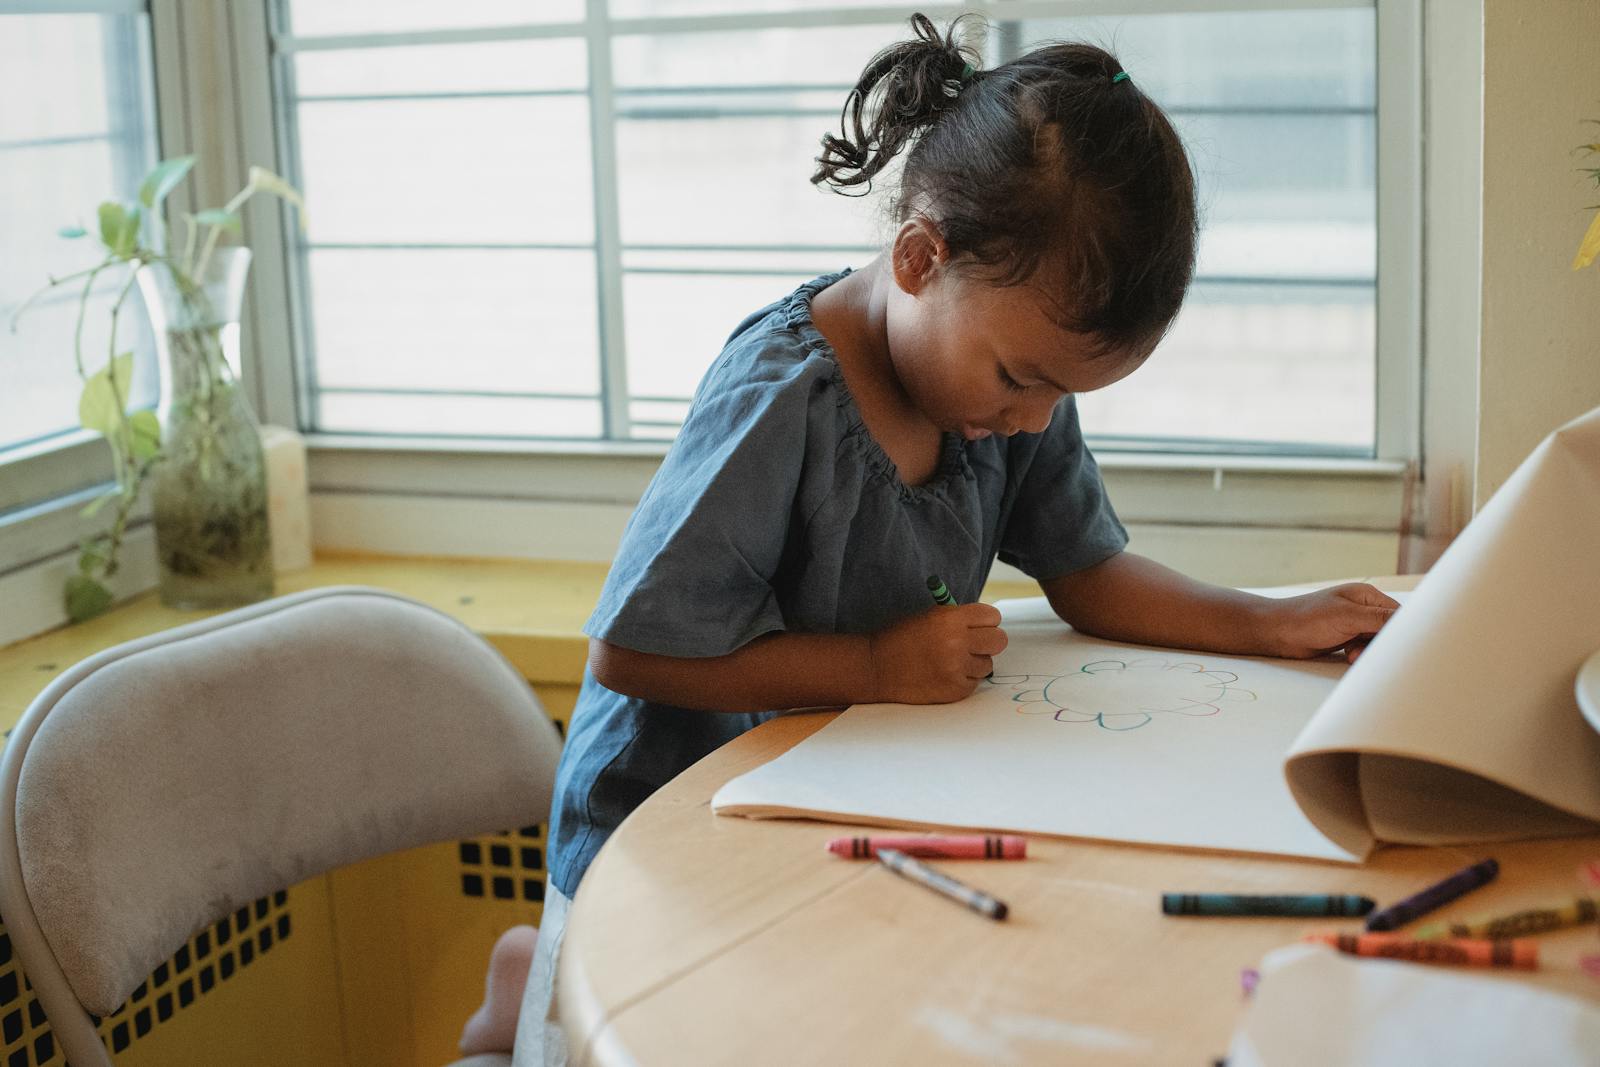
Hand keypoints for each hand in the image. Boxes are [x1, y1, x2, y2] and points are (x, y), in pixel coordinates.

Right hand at [868, 603, 1007, 702]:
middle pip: (999, 640)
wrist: (876, 667)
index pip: (992, 616)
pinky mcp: (954, 689)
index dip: (987, 622)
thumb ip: (958, 618)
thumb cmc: (899, 638)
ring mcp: (956, 668)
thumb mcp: (928, 616)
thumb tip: (986, 623)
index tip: (979, 626)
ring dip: (974, 663)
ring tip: (952, 662)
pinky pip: (975, 683)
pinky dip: (963, 680)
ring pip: (987, 664)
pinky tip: (944, 675)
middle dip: (989, 641)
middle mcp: (957, 642)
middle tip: (975, 645)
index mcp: (950, 618)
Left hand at [1259, 583, 1399, 662]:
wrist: (1277, 633)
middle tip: (1369, 652)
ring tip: (1352, 655)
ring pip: (1377, 642)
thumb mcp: (1347, 618)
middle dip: (1382, 644)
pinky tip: (1348, 657)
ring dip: (1369, 651)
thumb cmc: (1308, 619)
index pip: (1399, 613)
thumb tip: (1411, 621)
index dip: (1404, 630)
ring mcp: (1354, 623)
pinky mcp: (1345, 638)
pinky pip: (1364, 648)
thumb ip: (1379, 619)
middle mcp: (1363, 608)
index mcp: (1367, 596)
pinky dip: (1360, 655)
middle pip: (1389, 629)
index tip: (1403, 647)